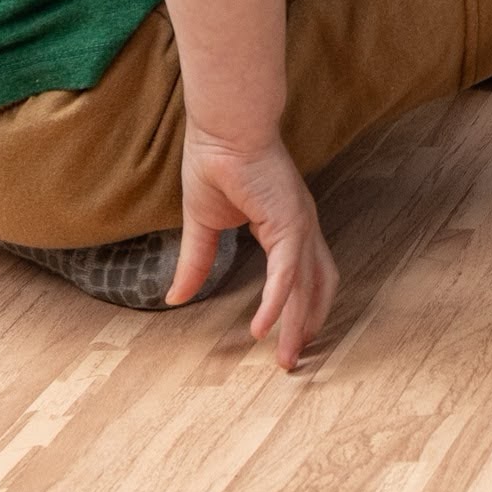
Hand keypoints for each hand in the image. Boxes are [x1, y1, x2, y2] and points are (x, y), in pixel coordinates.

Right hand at [175, 124, 336, 369]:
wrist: (222, 128)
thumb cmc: (216, 164)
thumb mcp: (203, 224)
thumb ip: (196, 262)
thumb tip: (176, 298)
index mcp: (287, 225)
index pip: (305, 275)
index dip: (300, 307)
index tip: (290, 339)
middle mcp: (302, 228)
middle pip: (315, 288)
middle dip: (306, 326)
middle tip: (294, 362)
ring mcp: (300, 225)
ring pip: (305, 286)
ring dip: (296, 325)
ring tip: (285, 359)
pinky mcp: (289, 222)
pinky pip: (286, 271)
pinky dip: (276, 302)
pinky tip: (262, 329)